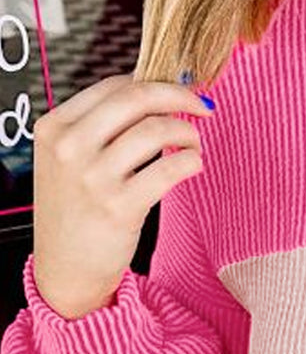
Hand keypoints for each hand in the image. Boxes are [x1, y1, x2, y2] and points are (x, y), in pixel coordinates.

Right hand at [32, 73, 212, 319]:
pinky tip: (194, 164)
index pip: (113, 86)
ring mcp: (93, 178)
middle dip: (178, 96)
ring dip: (187, 132)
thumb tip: (155, 95)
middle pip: (136, 98)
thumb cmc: (76, 212)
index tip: (177, 92)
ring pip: (155, 130)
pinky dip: (190, 161)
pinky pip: (168, 169)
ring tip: (194, 143)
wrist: (66, 269)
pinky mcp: (119, 207)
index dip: (154, 84)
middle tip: (202, 106)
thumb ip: (99, 128)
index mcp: (55, 128)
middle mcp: (70, 148)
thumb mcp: (68, 161)